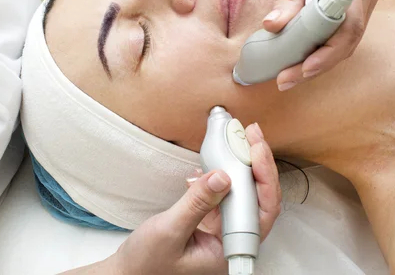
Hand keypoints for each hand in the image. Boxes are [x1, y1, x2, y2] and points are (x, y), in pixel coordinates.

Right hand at [110, 123, 280, 274]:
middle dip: (257, 163)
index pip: (262, 212)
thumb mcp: (169, 230)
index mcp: (229, 250)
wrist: (130, 270)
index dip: (264, 179)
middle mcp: (231, 239)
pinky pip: (223, 191)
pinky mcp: (209, 217)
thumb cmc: (148, 263)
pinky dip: (220, 171)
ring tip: (237, 138)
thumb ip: (197, 204)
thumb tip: (223, 175)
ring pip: (242, 191)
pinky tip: (212, 161)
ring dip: (240, 163)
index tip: (256, 151)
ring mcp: (221, 227)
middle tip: (251, 134)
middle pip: (258, 197)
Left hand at [265, 0, 380, 90]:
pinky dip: (325, 45)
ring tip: (289, 72)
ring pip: (349, 37)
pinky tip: (302, 54)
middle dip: (318, 63)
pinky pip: (346, 28)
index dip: (326, 51)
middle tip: (286, 79)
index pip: (346, 21)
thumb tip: (276, 26)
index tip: (301, 68)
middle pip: (350, 36)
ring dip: (321, 58)